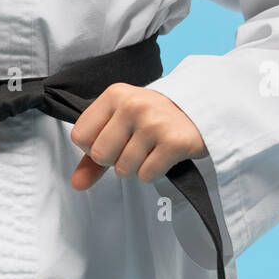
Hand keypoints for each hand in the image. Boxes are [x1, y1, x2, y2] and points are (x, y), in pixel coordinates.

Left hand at [69, 83, 206, 190]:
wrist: (201, 111)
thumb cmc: (154, 119)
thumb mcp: (120, 125)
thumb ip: (93, 155)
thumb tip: (77, 184)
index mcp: (114, 95)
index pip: (80, 136)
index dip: (93, 147)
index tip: (113, 140)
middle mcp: (132, 105)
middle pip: (100, 155)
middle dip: (115, 160)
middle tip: (135, 146)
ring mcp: (154, 122)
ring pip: (123, 169)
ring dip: (136, 167)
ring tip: (151, 149)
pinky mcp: (174, 142)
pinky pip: (146, 175)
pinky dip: (154, 172)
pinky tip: (163, 155)